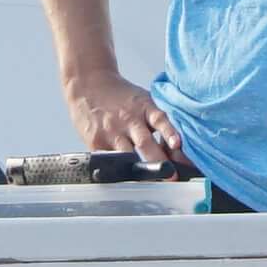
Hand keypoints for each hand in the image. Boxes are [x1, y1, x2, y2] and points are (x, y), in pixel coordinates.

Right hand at [59, 62, 180, 169]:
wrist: (89, 84)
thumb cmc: (120, 97)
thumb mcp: (143, 102)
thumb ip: (158, 122)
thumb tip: (176, 151)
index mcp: (144, 107)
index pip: (160, 120)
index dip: (169, 132)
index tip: (177, 145)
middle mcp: (129, 120)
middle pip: (145, 143)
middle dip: (159, 162)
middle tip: (172, 177)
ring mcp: (112, 132)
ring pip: (127, 156)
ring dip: (140, 170)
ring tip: (152, 182)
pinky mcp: (96, 143)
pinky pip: (110, 161)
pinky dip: (120, 171)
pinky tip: (127, 176)